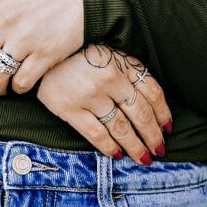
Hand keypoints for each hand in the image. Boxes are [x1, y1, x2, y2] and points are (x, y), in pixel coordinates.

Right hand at [37, 44, 172, 164]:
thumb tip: (147, 99)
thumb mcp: (107, 50)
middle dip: (152, 135)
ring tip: (144, 159)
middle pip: (140, 114)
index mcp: (123, 63)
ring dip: (136, 146)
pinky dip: (109, 147)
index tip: (167, 128)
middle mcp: (111, 79)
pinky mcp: (70, 108)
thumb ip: (125, 70)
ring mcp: (90, 95)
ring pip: (121, 127)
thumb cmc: (76, 50)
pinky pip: (96, 134)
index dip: (163, 114)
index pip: (152, 92)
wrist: (39, 47)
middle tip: (159, 150)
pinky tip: (118, 155)